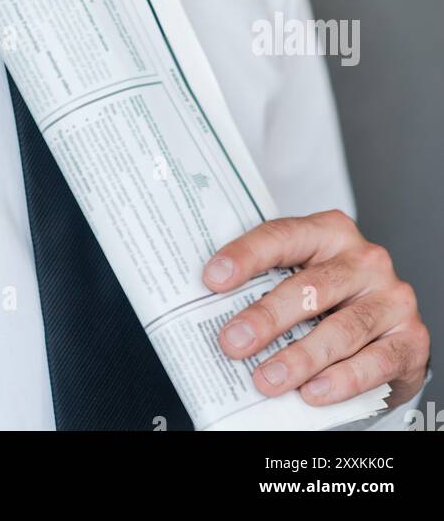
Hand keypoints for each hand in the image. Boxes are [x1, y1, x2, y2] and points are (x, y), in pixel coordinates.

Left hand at [202, 209, 429, 410]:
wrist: (387, 335)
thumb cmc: (333, 303)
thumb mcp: (302, 281)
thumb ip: (268, 287)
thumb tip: (213, 313)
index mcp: (329, 232)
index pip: (283, 236)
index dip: (246, 256)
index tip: (213, 279)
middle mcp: (364, 259)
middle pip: (311, 286)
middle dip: (268, 317)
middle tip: (233, 342)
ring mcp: (391, 298)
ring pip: (341, 329)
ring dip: (299, 358)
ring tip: (267, 379)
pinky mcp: (410, 338)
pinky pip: (374, 362)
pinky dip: (340, 380)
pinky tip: (312, 392)